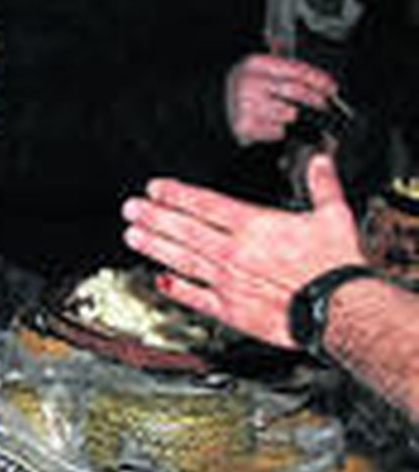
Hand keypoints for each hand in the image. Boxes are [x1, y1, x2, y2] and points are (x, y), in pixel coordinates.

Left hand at [122, 152, 365, 347]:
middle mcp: (233, 252)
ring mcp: (228, 281)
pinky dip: (174, 288)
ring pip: (182, 259)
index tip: (154, 188)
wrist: (342, 310)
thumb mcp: (334, 217)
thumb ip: (323, 186)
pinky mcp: (230, 310)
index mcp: (254, 226)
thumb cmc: (337, 267)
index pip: (204, 204)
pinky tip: (158, 280)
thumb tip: (320, 161)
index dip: (175, 194)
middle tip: (130, 208)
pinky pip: (195, 297)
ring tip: (132, 236)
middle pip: (184, 230)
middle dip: (153, 216)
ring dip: (154, 246)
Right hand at [225, 53, 337, 144]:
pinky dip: (280, 130)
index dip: (319, 79)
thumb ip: (287, 72)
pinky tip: (273, 124)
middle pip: (296, 91)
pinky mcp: (246, 126)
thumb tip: (322, 83)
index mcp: (256, 64)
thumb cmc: (242, 90)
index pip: (296, 69)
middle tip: (322, 105)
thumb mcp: (259, 71)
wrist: (212, 107)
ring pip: (290, 113)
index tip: (330, 87)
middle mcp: (250, 82)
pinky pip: (277, 131)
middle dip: (316, 100)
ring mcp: (247, 105)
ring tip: (290, 114)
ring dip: (296, 116)